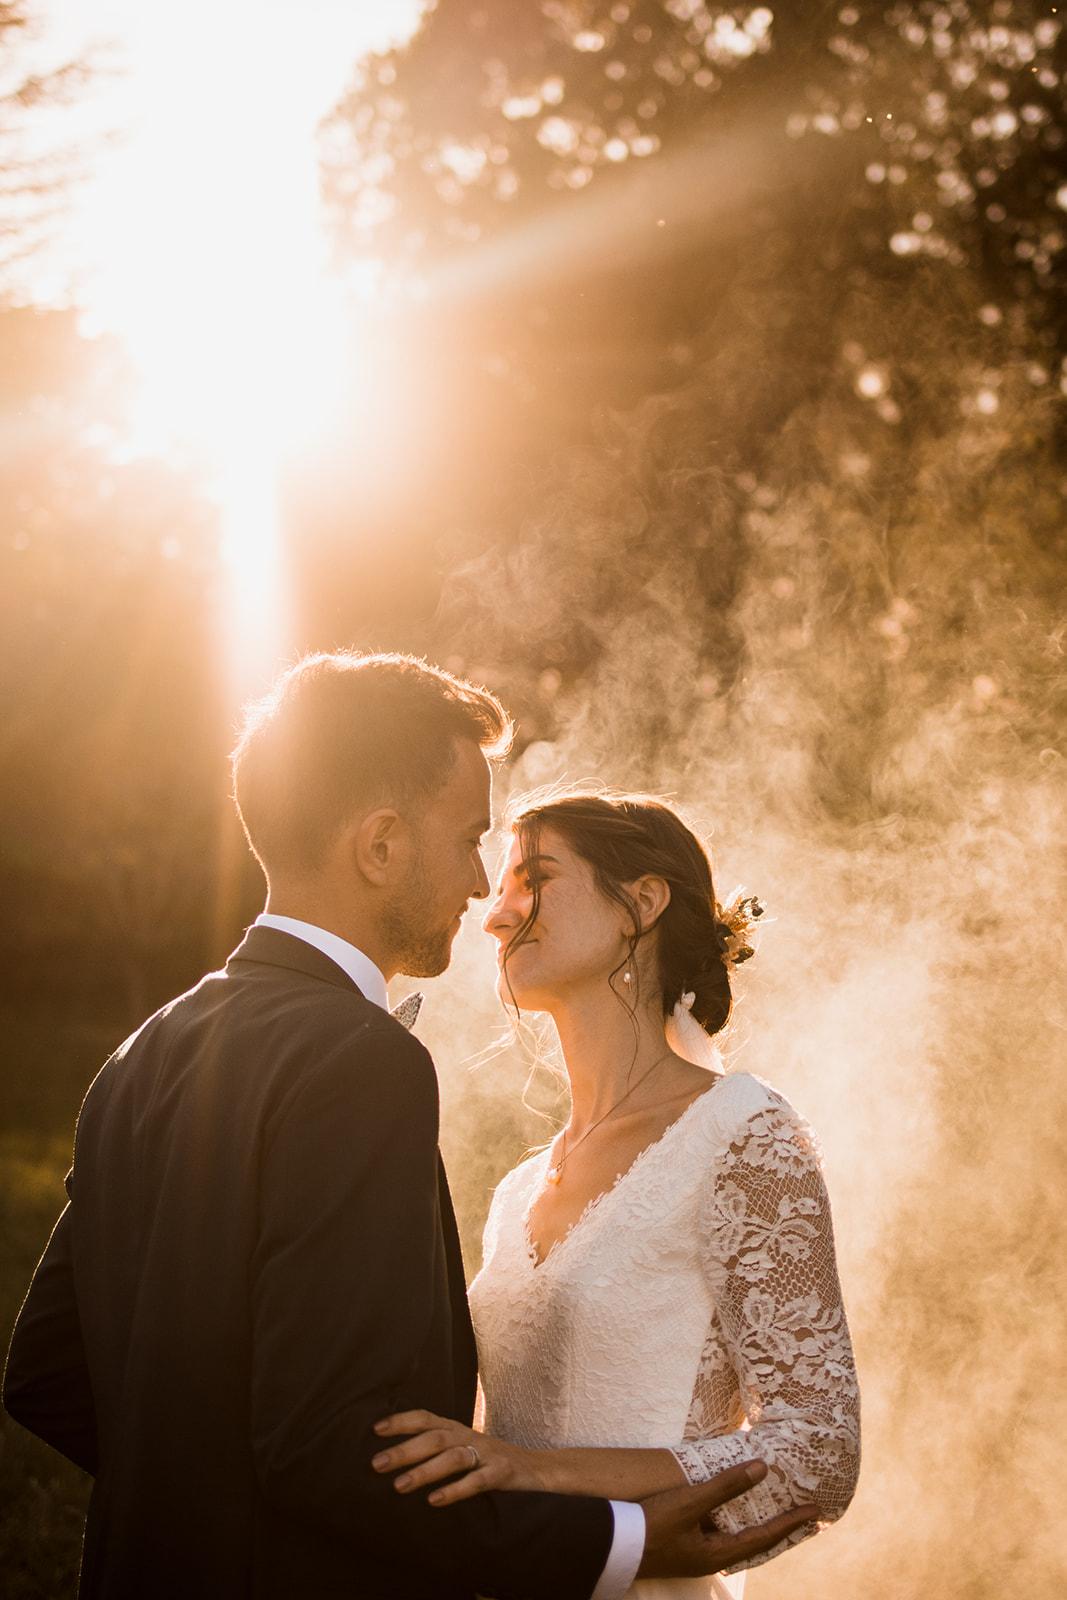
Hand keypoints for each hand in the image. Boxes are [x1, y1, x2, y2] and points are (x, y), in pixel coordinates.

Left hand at [372, 1409, 548, 1505]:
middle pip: (435, 1438)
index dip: (402, 1421)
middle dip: (405, 1450)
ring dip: (424, 1470)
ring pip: (453, 1458)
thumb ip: (437, 1450)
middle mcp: (469, 1437)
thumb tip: (395, 1459)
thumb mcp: (463, 1449)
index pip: (426, 1418)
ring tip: (399, 1486)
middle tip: (377, 1464)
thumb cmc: (489, 1461)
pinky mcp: (502, 1474)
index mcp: (457, 1430)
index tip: (375, 1429)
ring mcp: (487, 1454)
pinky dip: (454, 1490)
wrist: (536, 1469)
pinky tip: (435, 1501)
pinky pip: (476, 1481)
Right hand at [638, 1459, 819, 1578]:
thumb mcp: (690, 1502)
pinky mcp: (684, 1544)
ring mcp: (696, 1552)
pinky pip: (718, 1530)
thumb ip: (726, 1486)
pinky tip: (730, 1503)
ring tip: (772, 1503)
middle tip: (799, 1510)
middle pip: (754, 1540)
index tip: (815, 1512)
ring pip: (735, 1535)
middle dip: (778, 1525)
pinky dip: (731, 1515)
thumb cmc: (653, 1525)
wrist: (612, 1544)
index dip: (791, 1524)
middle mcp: (712, 1558)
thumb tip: (762, 1469)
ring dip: (754, 1519)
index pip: (765, 1537)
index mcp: (718, 1555)